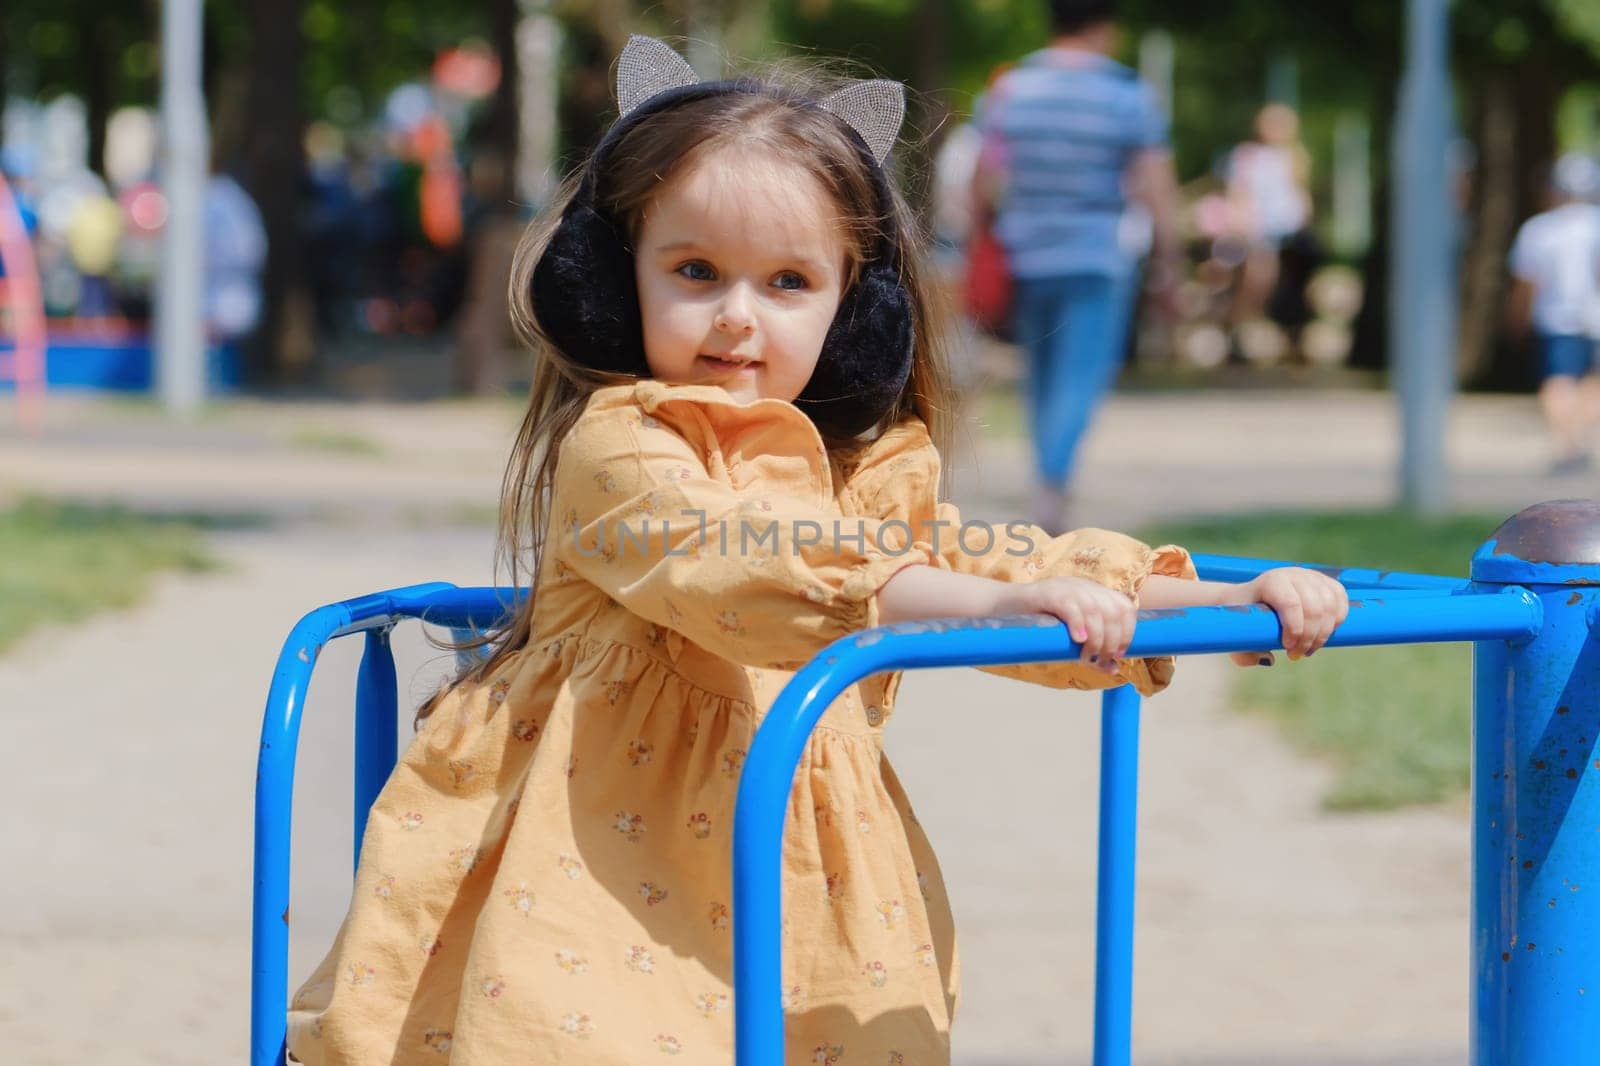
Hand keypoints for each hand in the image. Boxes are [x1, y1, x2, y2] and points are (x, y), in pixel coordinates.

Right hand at [999, 576, 1136, 674]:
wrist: (1001, 608)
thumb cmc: (1037, 625)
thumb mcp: (1069, 638)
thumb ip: (1092, 652)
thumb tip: (1115, 670)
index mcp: (1093, 593)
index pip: (1124, 606)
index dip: (1128, 631)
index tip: (1118, 654)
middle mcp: (1083, 586)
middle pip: (1113, 610)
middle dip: (1112, 640)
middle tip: (1099, 659)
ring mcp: (1066, 587)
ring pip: (1095, 610)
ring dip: (1096, 639)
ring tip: (1085, 657)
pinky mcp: (1047, 593)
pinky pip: (1070, 606)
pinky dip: (1079, 624)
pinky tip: (1077, 640)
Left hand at [1226, 567, 1348, 666]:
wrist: (1251, 598)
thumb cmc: (1244, 618)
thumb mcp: (1235, 636)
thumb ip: (1245, 653)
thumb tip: (1270, 659)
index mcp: (1272, 581)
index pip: (1291, 603)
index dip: (1294, 629)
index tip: (1287, 647)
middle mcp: (1294, 575)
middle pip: (1314, 609)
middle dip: (1309, 638)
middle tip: (1296, 654)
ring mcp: (1312, 576)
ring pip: (1330, 607)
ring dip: (1323, 634)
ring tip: (1308, 648)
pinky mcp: (1326, 582)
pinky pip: (1341, 601)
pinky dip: (1337, 621)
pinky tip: (1323, 634)